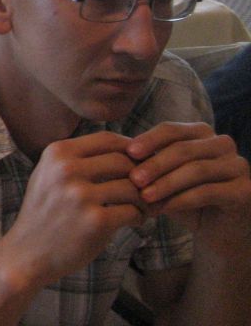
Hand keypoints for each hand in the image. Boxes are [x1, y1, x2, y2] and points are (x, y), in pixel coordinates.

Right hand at [3, 131, 146, 287]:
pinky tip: (132, 221)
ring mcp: (81, 195)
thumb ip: (79, 157)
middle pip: (124, 161)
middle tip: (146, 188)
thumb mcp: (50, 173)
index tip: (139, 162)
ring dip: (143, 198)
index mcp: (57, 153)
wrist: (28, 252)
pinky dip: (139, 216)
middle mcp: (67, 169)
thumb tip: (127, 145)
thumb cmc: (45, 211)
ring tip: (141, 206)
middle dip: (140, 175)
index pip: (108, 139)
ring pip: (132, 186)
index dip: (131, 149)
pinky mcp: (95, 221)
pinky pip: (132, 211)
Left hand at [127, 122, 250, 256]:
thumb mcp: (163, 176)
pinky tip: (164, 209)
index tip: (128, 152)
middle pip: (183, 149)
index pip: (171, 129)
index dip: (149, 140)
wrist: (215, 229)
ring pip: (196, 170)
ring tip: (144, 197)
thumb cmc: (183, 197)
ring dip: (166, 184)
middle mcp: (223, 144)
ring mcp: (239, 166)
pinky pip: (209, 191)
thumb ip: (148, 162)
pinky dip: (182, 199)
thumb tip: (119, 154)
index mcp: (202, 133)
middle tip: (132, 179)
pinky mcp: (246, 190)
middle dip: (155, 164)